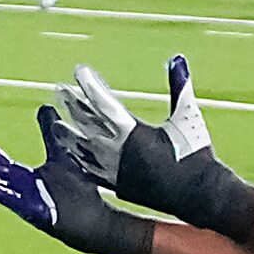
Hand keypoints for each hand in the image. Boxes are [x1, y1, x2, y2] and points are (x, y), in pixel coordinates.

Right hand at [0, 111, 154, 253]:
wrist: (95, 219)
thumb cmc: (78, 192)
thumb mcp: (61, 156)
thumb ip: (50, 135)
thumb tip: (44, 108)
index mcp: (20, 175)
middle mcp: (16, 187)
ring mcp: (23, 200)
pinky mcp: (35, 212)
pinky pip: (14, 201)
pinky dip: (0, 194)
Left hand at [52, 55, 210, 190]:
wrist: (198, 195)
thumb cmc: (196, 154)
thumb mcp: (188, 116)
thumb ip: (179, 86)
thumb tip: (177, 58)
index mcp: (133, 131)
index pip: (103, 102)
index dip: (89, 85)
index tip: (79, 71)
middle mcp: (118, 150)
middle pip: (86, 122)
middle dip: (72, 104)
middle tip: (59, 90)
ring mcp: (113, 169)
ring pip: (81, 148)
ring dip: (67, 133)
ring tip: (55, 124)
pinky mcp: (115, 184)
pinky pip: (88, 169)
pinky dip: (77, 158)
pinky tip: (70, 154)